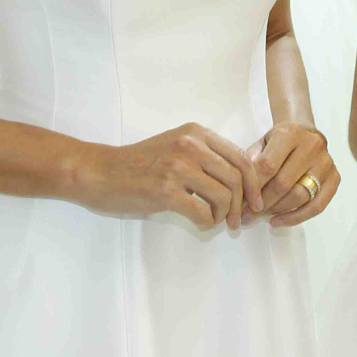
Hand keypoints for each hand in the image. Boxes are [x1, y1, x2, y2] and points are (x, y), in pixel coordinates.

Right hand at [69, 122, 259, 230]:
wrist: (100, 172)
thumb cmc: (139, 164)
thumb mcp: (176, 146)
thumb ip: (205, 155)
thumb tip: (241, 180)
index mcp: (196, 133)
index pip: (241, 157)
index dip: (254, 183)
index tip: (256, 202)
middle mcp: (190, 145)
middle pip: (237, 178)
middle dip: (243, 205)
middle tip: (238, 221)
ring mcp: (177, 167)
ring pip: (224, 196)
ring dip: (225, 216)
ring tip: (216, 222)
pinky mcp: (165, 191)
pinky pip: (203, 213)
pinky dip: (207, 223)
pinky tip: (200, 224)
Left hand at [243, 122, 338, 227]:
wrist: (304, 132)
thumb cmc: (278, 141)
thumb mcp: (260, 143)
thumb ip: (250, 163)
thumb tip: (239, 193)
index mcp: (290, 133)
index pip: (268, 166)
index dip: (253, 187)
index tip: (241, 202)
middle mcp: (312, 145)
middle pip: (284, 183)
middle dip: (263, 203)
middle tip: (247, 214)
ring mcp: (326, 162)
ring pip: (300, 196)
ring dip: (277, 210)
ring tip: (260, 216)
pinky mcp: (335, 177)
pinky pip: (317, 205)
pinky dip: (296, 218)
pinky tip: (278, 220)